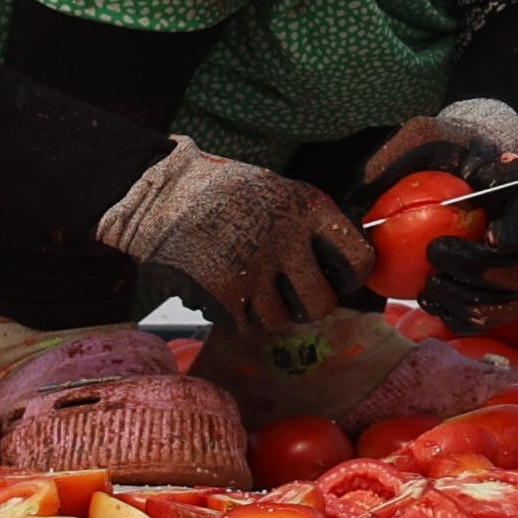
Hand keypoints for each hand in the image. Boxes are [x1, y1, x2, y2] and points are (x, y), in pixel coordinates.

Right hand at [98, 144, 369, 335]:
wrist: (157, 193)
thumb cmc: (224, 194)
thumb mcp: (278, 191)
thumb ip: (311, 228)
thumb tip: (344, 272)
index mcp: (307, 208)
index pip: (359, 259)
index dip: (350, 277)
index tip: (337, 279)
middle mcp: (286, 239)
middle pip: (321, 304)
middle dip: (308, 306)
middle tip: (291, 294)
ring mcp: (254, 269)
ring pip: (280, 320)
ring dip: (266, 310)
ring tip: (246, 281)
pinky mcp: (223, 294)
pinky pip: (247, 325)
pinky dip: (237, 314)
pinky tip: (225, 289)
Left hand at [366, 101, 517, 327]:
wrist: (424, 186)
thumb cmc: (434, 162)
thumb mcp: (439, 143)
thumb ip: (453, 150)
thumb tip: (485, 164)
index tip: (490, 234)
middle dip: (479, 268)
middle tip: (435, 251)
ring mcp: (506, 277)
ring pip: (507, 305)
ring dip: (467, 300)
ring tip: (429, 283)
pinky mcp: (483, 301)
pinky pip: (480, 322)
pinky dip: (453, 315)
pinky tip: (426, 296)